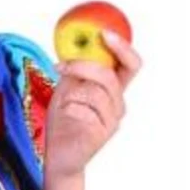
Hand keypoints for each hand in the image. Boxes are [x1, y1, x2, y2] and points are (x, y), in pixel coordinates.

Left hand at [44, 26, 142, 180]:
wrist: (58, 156)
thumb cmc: (64, 121)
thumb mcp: (67, 87)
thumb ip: (76, 68)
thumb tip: (77, 42)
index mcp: (113, 89)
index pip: (131, 64)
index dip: (123, 47)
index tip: (104, 33)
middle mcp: (118, 104)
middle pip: (110, 75)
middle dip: (84, 65)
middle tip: (63, 65)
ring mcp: (112, 120)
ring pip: (96, 93)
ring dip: (72, 93)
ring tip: (63, 103)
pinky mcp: (102, 134)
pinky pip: (85, 111)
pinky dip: (69, 109)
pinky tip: (65, 117)